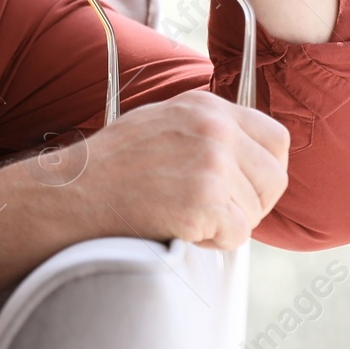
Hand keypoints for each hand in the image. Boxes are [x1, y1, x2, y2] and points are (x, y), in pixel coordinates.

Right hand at [72, 91, 289, 249]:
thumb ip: (204, 132)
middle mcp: (214, 128)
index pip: (275, 138)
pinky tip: (179, 228)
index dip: (266, 170)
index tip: (246, 188)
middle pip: (274, 178)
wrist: (74, 193)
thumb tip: (244, 160)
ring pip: (255, 211)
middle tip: (215, 213)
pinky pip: (237, 235)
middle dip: (252, 203)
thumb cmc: (109, 167)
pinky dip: (212, 242)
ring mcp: (212, 162)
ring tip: (181, 215)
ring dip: (225, 224)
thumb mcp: (160, 124)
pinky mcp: (206, 199)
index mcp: (206, 106)